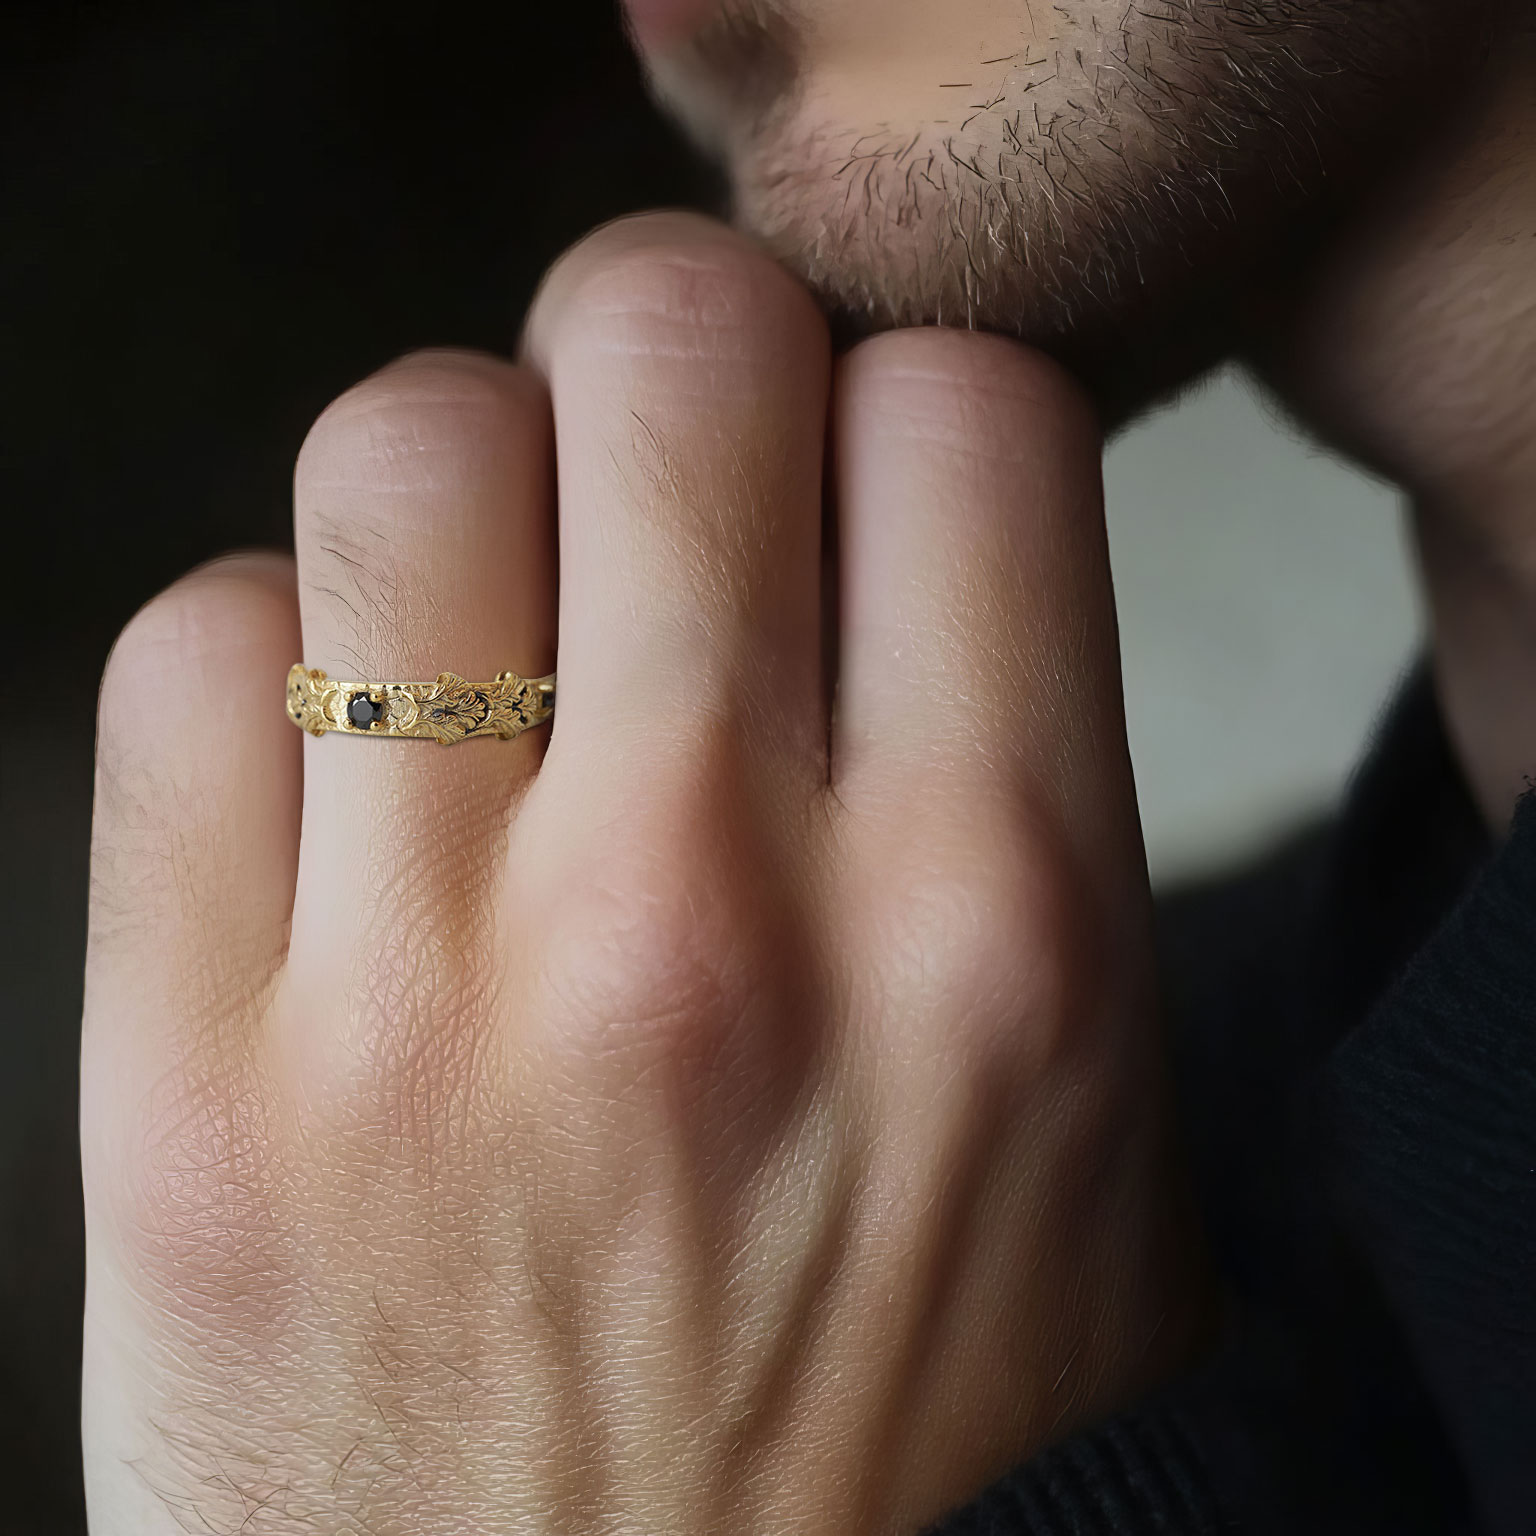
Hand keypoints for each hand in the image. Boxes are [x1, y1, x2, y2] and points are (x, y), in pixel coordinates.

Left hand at [83, 214, 1192, 1534]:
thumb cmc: (914, 1440)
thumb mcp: (1072, 1098)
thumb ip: (982, 769)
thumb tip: (850, 513)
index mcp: (996, 927)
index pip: (966, 408)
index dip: (906, 409)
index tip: (859, 485)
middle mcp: (711, 919)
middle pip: (665, 335)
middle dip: (678, 365)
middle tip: (670, 483)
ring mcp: (423, 996)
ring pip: (402, 442)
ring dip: (465, 485)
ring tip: (498, 634)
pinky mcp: (185, 1092)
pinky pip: (192, 656)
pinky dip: (270, 663)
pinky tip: (349, 793)